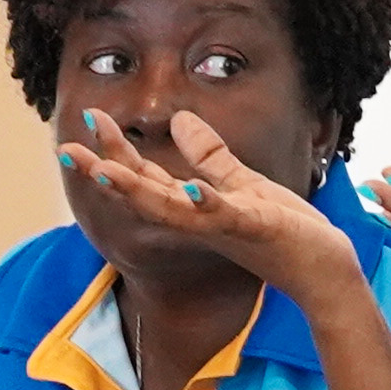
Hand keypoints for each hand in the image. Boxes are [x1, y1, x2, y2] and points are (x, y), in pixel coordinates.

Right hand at [60, 107, 357, 300]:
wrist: (323, 271)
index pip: (145, 176)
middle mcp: (199, 221)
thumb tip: (178, 120)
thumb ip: (210, 157)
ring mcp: (224, 228)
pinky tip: (192, 190)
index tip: (91, 119)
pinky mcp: (254, 228)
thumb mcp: (242, 184)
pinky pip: (225, 217)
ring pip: (170, 211)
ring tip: (106, 171)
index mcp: (195, 206)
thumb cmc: (285, 232)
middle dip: (104, 173)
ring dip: (137, 191)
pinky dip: (207, 204)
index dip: (116, 150)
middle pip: (143, 194)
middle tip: (66, 150)